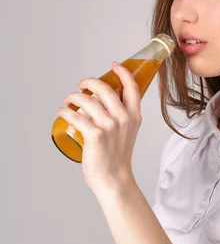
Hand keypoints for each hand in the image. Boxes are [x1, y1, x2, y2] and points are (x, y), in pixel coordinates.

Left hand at [57, 62, 140, 195]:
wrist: (114, 178)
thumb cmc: (117, 156)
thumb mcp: (127, 131)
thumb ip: (121, 114)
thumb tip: (102, 99)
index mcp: (134, 116)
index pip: (132, 87)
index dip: (123, 72)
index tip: (114, 65)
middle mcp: (123, 118)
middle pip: (104, 88)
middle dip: (88, 82)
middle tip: (81, 85)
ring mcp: (109, 126)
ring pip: (86, 100)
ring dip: (73, 97)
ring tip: (68, 101)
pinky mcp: (95, 135)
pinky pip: (75, 116)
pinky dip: (65, 112)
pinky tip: (62, 112)